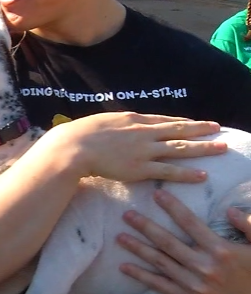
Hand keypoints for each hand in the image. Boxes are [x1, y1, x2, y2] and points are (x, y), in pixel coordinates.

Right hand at [40, 112, 224, 182]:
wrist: (73, 147)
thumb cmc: (79, 134)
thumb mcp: (101, 122)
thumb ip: (115, 125)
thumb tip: (116, 127)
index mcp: (132, 118)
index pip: (164, 120)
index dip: (182, 121)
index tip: (196, 122)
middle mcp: (143, 132)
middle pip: (178, 129)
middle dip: (201, 129)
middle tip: (218, 128)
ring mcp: (144, 150)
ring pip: (180, 148)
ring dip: (203, 148)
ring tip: (221, 148)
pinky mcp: (140, 168)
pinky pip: (169, 170)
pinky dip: (187, 173)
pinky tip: (202, 175)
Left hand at [117, 190, 250, 293]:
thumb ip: (248, 226)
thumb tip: (229, 209)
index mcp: (220, 250)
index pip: (190, 223)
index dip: (172, 207)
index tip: (156, 194)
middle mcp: (204, 266)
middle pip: (167, 242)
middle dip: (145, 226)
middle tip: (127, 215)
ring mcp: (194, 284)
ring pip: (160, 262)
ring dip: (138, 248)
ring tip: (120, 237)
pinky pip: (160, 286)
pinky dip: (141, 276)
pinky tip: (125, 267)